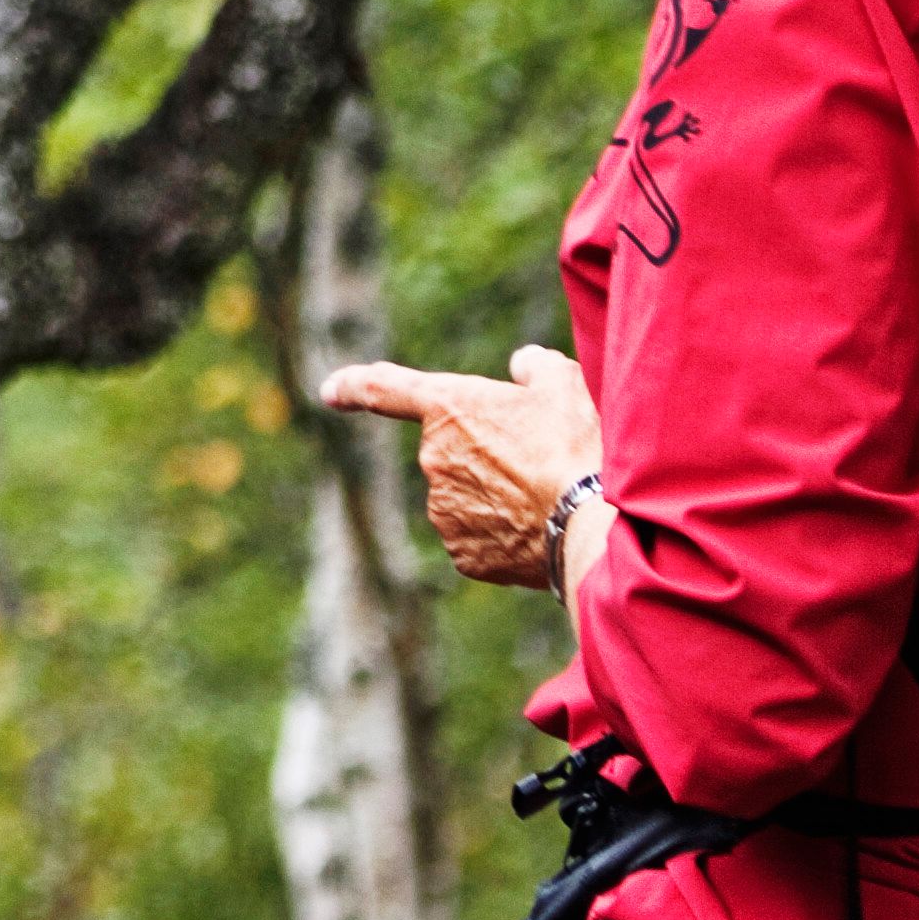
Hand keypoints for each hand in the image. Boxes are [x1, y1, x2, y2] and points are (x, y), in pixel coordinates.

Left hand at [321, 343, 605, 590]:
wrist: (588, 523)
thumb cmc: (574, 446)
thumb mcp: (562, 383)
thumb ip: (535, 366)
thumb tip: (521, 367)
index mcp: (448, 408)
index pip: (385, 389)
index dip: (355, 385)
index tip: (331, 391)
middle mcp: (432, 459)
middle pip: (453, 450)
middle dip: (485, 453)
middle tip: (536, 459)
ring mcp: (442, 510)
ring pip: (465, 495)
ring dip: (495, 494)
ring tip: (543, 496)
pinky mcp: (461, 553)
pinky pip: (478, 535)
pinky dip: (502, 531)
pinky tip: (535, 527)